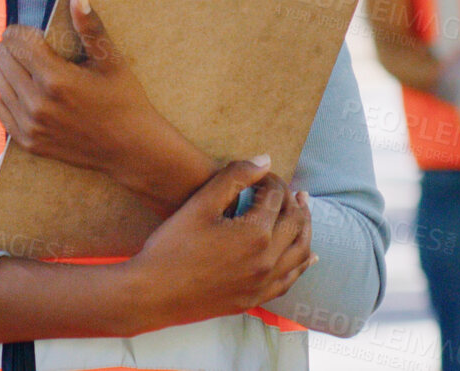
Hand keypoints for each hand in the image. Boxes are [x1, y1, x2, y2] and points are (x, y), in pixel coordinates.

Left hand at [0, 0, 211, 208]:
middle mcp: (37, 103)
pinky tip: (28, 93)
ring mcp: (30, 125)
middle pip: (3, 59)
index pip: (18, 41)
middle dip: (14, 48)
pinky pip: (0, 109)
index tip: (30, 31)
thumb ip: (90, 27)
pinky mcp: (28, 142)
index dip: (21, 30)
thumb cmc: (125, 102)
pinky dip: (9, 97)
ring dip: (10, 71)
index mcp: (56, 79)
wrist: (131, 150)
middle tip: (31, 48)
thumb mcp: (111, 61)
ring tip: (31, 70)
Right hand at [119, 159, 314, 330]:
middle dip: (295, 202)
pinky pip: (289, 280)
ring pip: (300, 253)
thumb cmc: (172, 246)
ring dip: (305, 230)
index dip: (271, 180)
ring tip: (303, 214)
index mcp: (256, 233)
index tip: (261, 176)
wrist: (152, 293)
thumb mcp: (200, 203)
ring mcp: (263, 283)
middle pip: (296, 223)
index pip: (276, 197)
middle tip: (294, 191)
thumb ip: (234, 176)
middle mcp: (267, 260)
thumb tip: (265, 159)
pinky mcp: (254, 299)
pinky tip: (306, 257)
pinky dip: (301, 264)